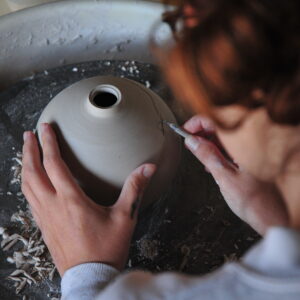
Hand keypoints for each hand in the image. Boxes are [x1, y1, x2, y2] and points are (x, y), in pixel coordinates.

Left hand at [21, 123, 155, 275]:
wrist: (91, 277)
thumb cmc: (107, 248)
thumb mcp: (125, 217)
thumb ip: (135, 189)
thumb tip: (148, 168)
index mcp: (71, 200)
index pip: (54, 164)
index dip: (48, 143)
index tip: (45, 128)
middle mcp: (53, 206)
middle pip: (33, 172)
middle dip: (30, 150)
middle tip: (29, 135)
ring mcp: (45, 217)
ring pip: (27, 186)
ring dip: (25, 166)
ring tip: (27, 153)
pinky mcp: (44, 226)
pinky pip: (30, 200)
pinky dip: (28, 185)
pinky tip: (32, 182)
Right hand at [183, 115, 288, 234]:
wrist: (272, 218)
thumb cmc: (254, 201)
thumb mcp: (224, 177)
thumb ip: (207, 156)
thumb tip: (192, 141)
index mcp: (243, 143)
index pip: (215, 119)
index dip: (196, 124)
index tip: (184, 132)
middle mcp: (247, 143)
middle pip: (218, 127)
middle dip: (200, 134)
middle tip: (189, 145)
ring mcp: (248, 150)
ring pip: (222, 138)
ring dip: (207, 145)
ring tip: (199, 157)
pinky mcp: (248, 159)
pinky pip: (229, 148)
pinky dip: (217, 153)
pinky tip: (211, 165)